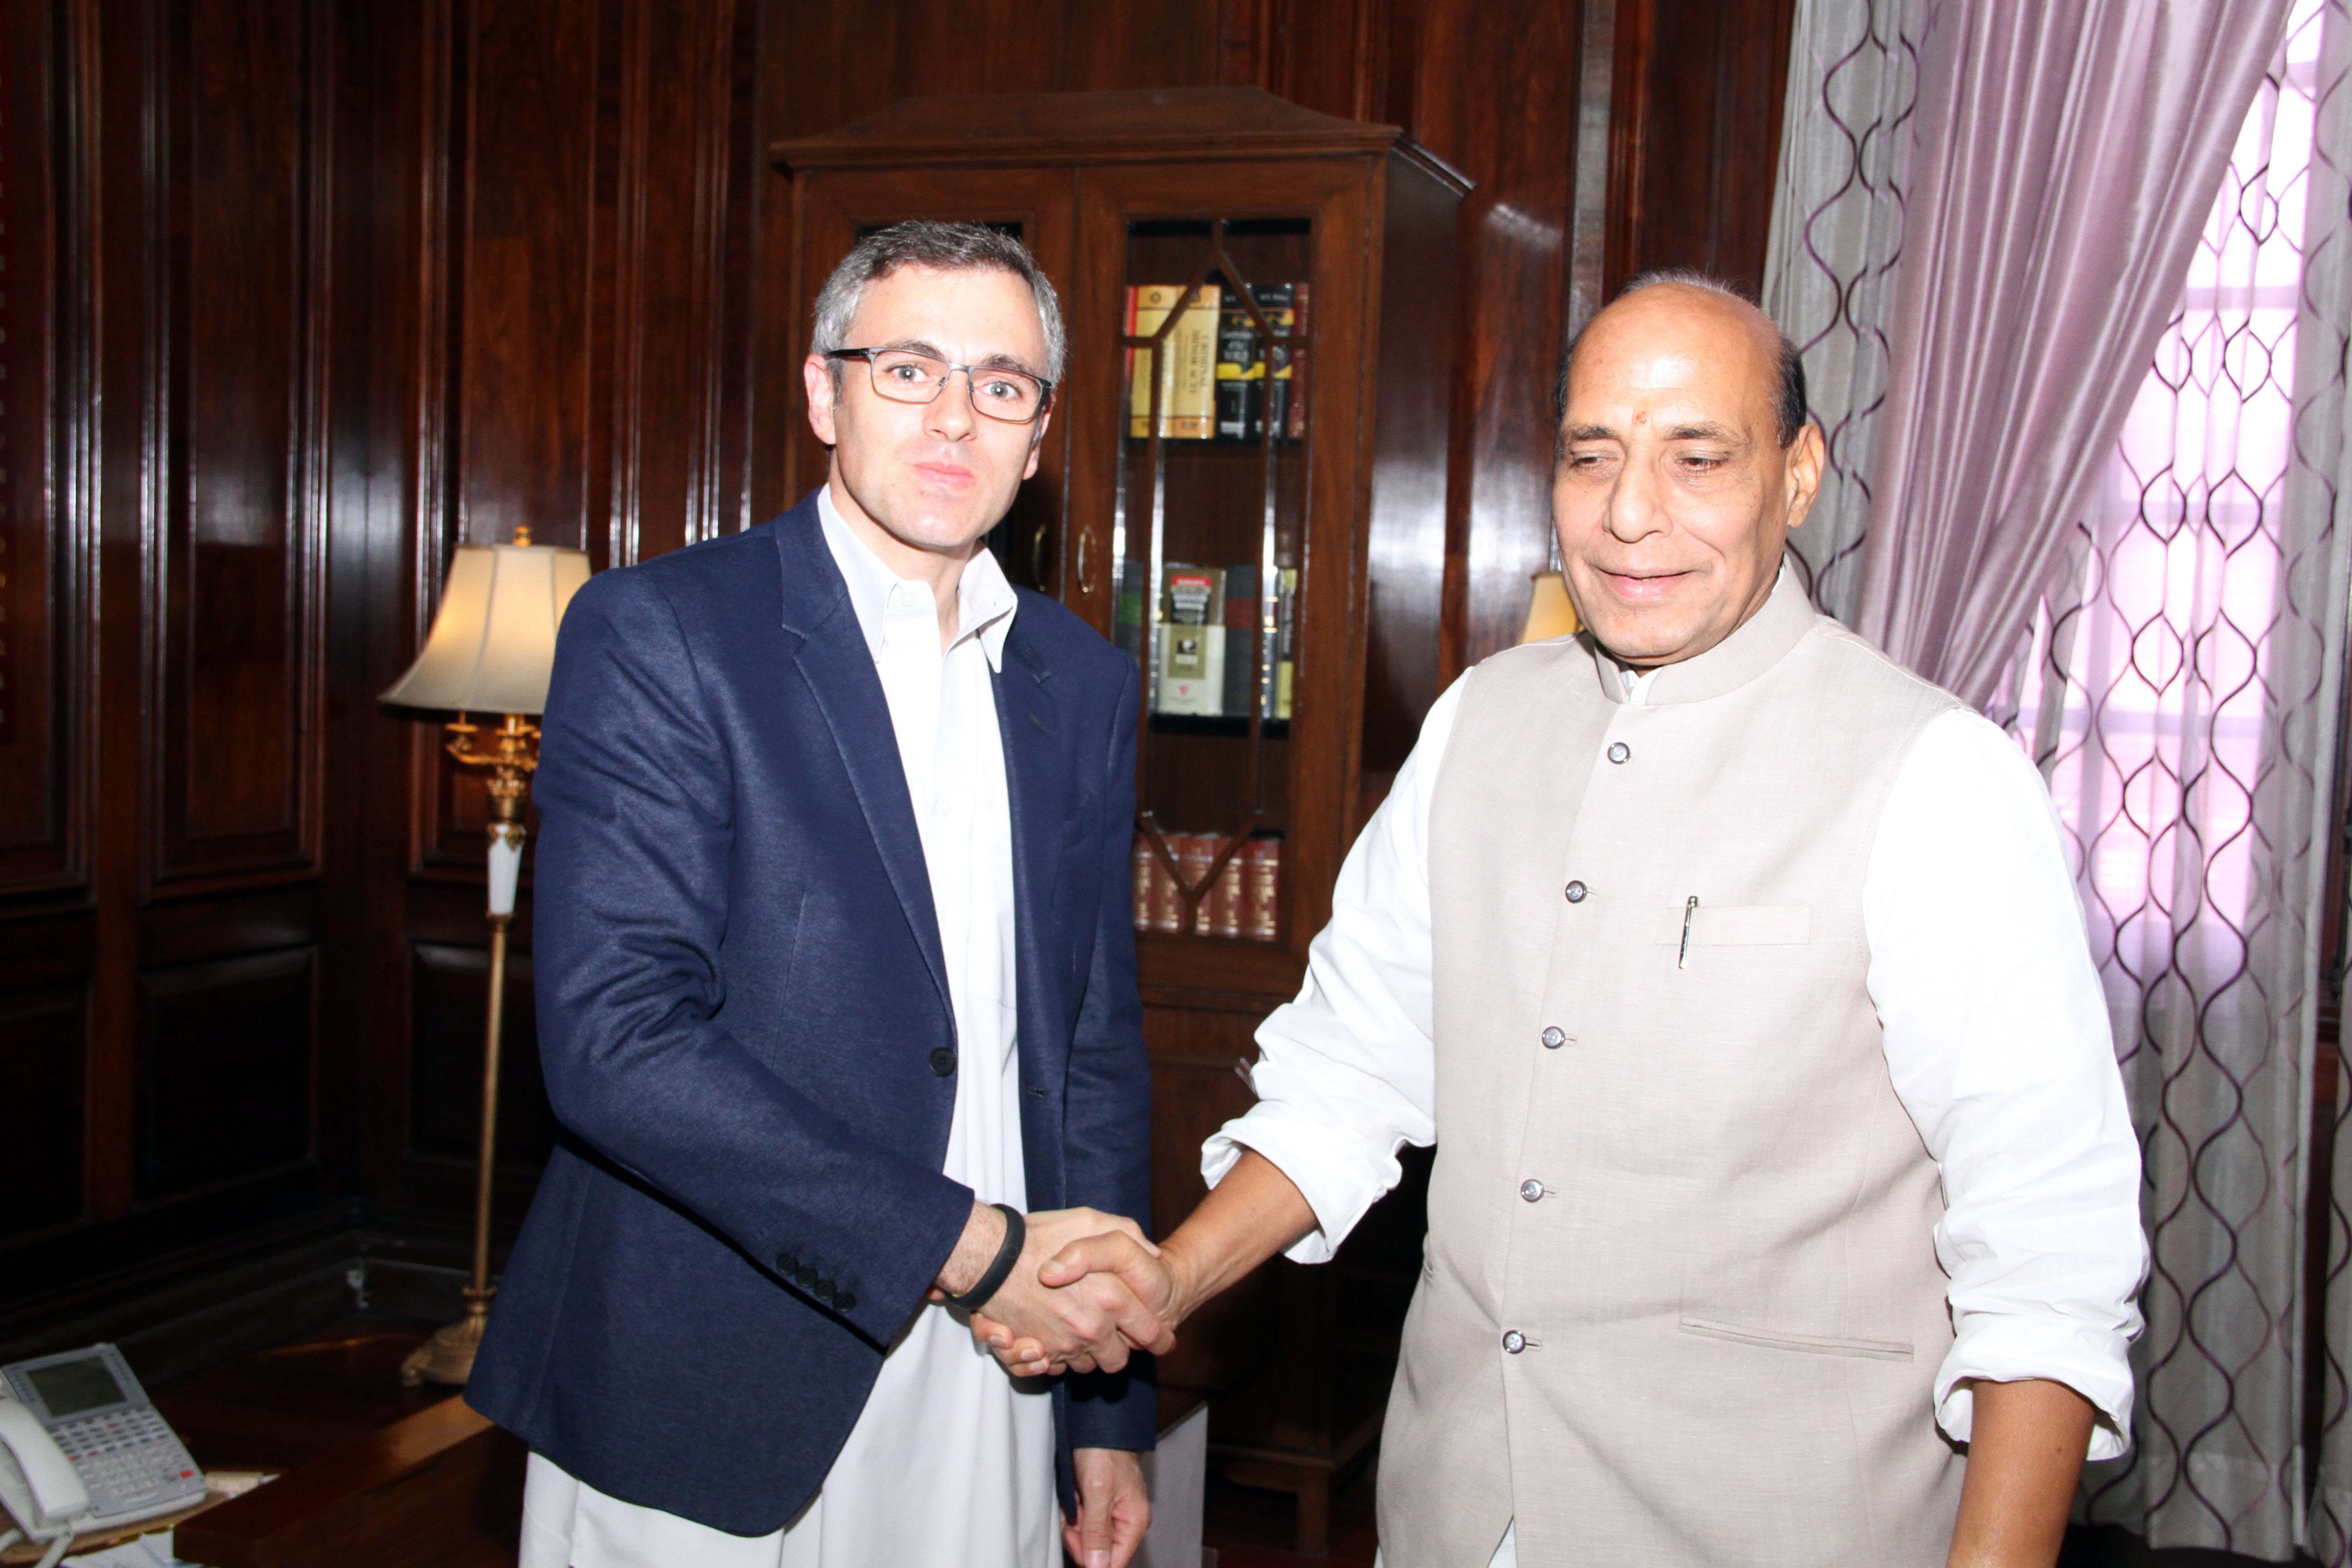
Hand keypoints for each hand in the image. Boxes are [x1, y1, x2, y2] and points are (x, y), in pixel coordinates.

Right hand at [937, 1206, 1172, 1373]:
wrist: (990, 1258)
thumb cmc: (1041, 1236)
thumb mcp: (1092, 1221)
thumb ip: (1128, 1236)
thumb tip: (1154, 1252)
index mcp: (1113, 1299)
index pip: (1150, 1333)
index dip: (1160, 1339)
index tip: (1164, 1342)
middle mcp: (1092, 1328)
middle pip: (1118, 1360)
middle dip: (1118, 1351)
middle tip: (1115, 1338)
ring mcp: (1065, 1344)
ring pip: (1088, 1367)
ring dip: (1087, 1355)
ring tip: (1082, 1334)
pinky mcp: (1040, 1353)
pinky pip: (1059, 1368)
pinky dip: (1060, 1358)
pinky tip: (1056, 1337)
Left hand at [1066, 1447, 1149, 1567]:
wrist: (1097, 1425)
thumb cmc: (1104, 1450)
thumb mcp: (1098, 1491)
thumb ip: (1098, 1530)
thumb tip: (1098, 1566)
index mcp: (1134, 1523)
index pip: (1113, 1564)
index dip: (1089, 1557)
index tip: (1074, 1535)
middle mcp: (1126, 1522)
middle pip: (1096, 1553)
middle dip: (1078, 1534)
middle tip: (1074, 1509)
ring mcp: (1112, 1515)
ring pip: (1086, 1538)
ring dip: (1074, 1521)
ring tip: (1075, 1497)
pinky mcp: (1099, 1507)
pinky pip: (1082, 1523)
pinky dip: (1073, 1513)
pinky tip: (1073, 1496)